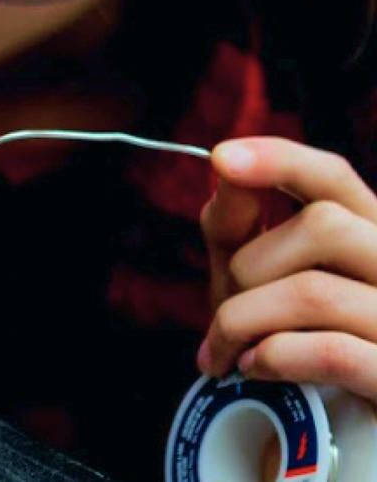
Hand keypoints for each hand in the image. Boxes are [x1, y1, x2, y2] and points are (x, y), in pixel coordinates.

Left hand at [198, 137, 376, 400]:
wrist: (328, 426)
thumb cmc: (288, 335)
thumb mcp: (254, 278)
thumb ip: (237, 224)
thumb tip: (228, 170)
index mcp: (368, 231)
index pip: (334, 176)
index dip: (280, 160)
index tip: (222, 158)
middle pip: (323, 226)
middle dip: (247, 267)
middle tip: (223, 316)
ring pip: (315, 291)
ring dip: (243, 322)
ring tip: (225, 353)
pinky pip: (329, 351)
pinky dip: (274, 355)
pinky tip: (254, 368)